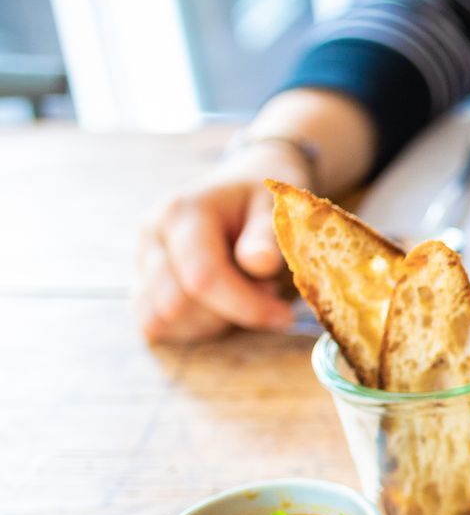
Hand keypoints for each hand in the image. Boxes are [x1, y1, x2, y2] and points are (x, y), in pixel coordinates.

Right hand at [134, 140, 309, 341]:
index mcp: (182, 212)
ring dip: (210, 322)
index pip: (203, 277)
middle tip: (265, 292)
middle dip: (228, 312)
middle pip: (176, 305)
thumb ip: (267, 235)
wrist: (241, 187)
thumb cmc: (262, 198)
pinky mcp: (141, 281)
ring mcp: (140, 259)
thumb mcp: (275, 205)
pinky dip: (191, 327)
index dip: (246, 306)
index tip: (284, 316)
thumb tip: (259, 263)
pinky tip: (220, 306)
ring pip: (161, 320)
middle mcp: (151, 235)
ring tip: (241, 291)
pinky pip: (154, 323)